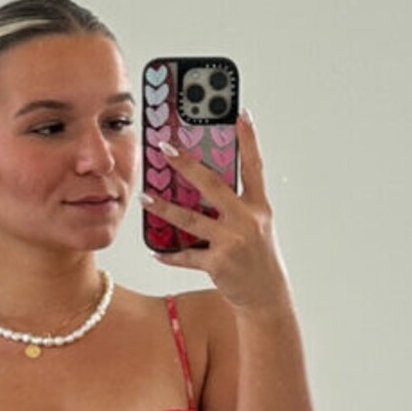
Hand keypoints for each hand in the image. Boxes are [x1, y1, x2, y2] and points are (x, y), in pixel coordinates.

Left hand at [141, 111, 289, 314]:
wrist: (266, 296)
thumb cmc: (256, 258)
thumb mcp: (255, 225)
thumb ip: (235, 204)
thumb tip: (202, 185)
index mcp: (258, 206)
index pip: (254, 166)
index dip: (249, 140)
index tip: (241, 114)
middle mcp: (247, 220)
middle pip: (212, 185)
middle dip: (186, 164)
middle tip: (165, 148)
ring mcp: (232, 241)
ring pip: (190, 219)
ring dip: (164, 208)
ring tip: (145, 198)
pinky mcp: (219, 263)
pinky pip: (187, 256)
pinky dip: (169, 254)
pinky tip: (155, 250)